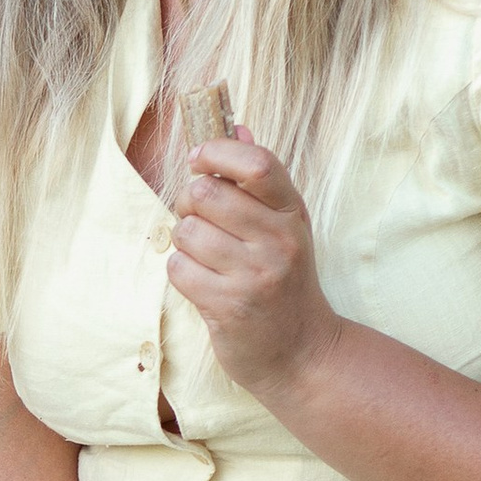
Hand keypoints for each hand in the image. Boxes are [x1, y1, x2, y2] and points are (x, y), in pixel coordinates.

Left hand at [168, 128, 340, 400]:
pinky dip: (181, 273)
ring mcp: (254, 275)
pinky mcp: (228, 307)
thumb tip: (236, 128)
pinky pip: (178, 270)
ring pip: (186, 232)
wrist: (302, 352)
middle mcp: (278, 240)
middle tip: (196, 218)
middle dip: (188, 202)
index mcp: (291, 212)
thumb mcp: (284, 226)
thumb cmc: (286, 282)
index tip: (197, 159)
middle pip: (205, 193)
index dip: (215, 152)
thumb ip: (260, 180)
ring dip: (184, 244)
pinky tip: (202, 283)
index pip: (256, 164)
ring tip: (205, 258)